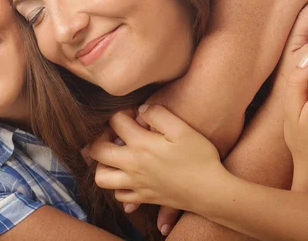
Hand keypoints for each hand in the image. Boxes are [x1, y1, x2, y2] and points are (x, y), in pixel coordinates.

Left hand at [89, 105, 225, 216]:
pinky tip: (128, 176)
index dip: (122, 112)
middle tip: (115, 134)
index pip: (115, 122)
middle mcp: (132, 165)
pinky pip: (119, 195)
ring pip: (101, 177)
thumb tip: (140, 110)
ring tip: (116, 155)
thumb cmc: (200, 158)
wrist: (211, 191)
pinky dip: (117, 185)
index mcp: (141, 145)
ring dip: (102, 164)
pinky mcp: (144, 198)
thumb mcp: (182, 129)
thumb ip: (158, 114)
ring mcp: (136, 184)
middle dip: (100, 138)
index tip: (133, 114)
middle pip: (97, 151)